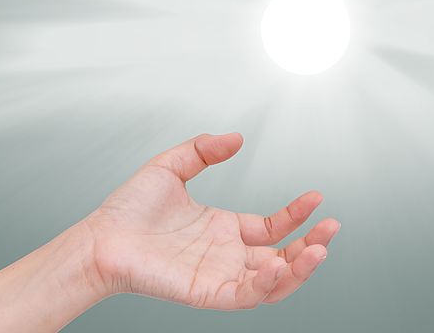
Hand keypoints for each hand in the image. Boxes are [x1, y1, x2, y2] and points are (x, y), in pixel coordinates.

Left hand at [86, 132, 338, 308]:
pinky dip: (266, 285)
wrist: (100, 236)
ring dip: (299, 270)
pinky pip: (244, 295)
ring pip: (272, 282)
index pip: (272, 228)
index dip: (297, 215)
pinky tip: (279, 263)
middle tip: (333, 229)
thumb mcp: (172, 166)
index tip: (317, 197)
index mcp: (223, 229)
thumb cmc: (128, 208)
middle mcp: (226, 255)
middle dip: (311, 246)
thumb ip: (204, 150)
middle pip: (282, 258)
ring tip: (319, 250)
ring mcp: (218, 276)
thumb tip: (237, 138)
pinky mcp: (205, 293)